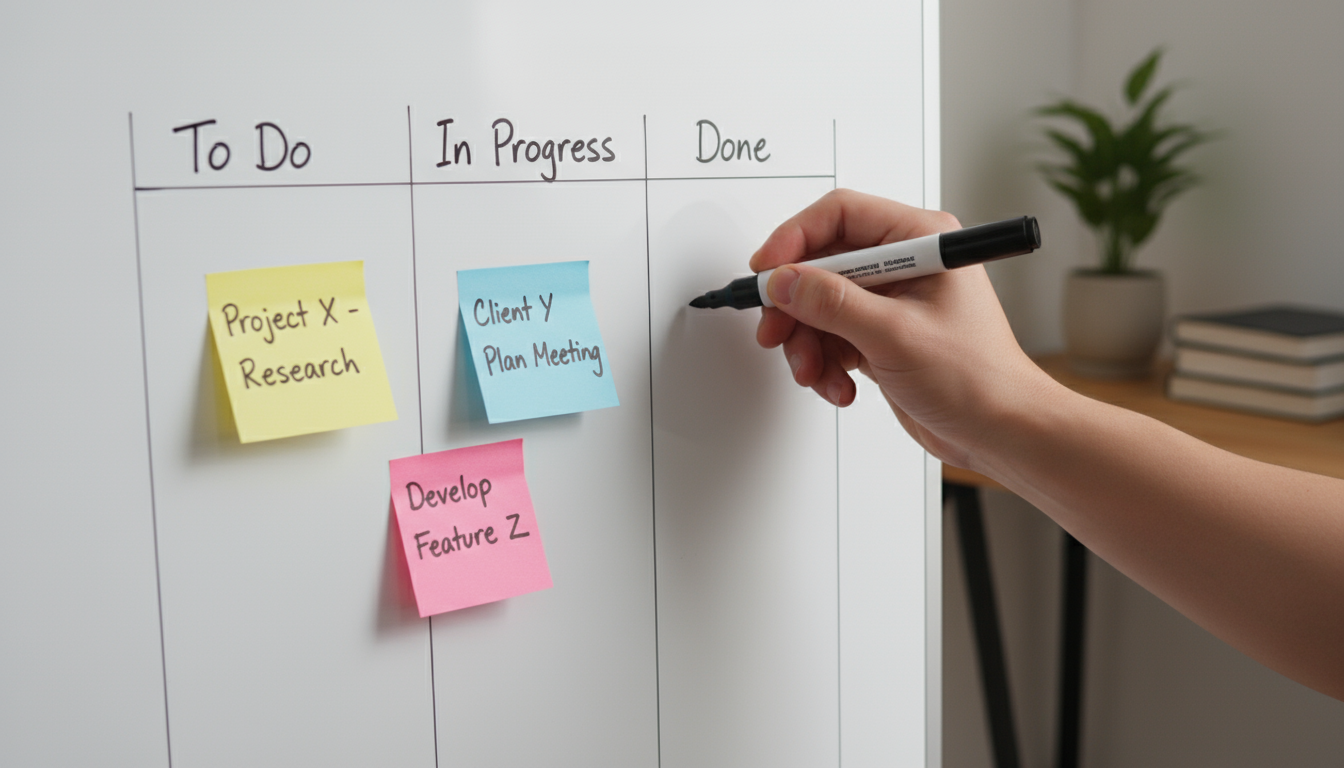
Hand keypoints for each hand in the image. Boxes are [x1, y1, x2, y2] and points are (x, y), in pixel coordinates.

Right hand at [751, 189, 1058, 469]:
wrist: (1001, 431)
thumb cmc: (979, 379)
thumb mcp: (895, 335)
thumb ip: (833, 303)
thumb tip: (783, 281)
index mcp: (921, 241)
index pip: (840, 215)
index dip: (795, 239)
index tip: (766, 271)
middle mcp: (905, 262)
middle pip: (821, 263)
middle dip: (796, 305)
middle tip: (777, 332)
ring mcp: (891, 300)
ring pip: (819, 305)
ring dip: (808, 343)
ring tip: (817, 373)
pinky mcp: (880, 334)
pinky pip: (831, 337)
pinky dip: (825, 363)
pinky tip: (840, 386)